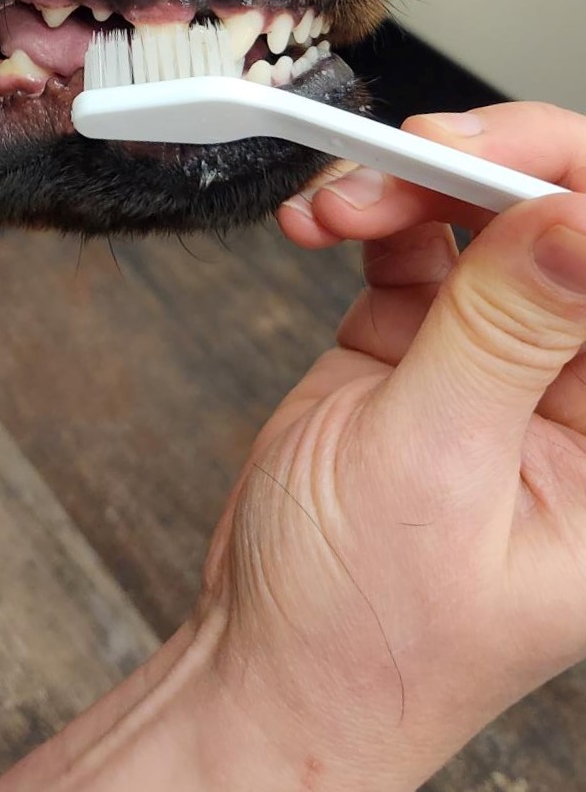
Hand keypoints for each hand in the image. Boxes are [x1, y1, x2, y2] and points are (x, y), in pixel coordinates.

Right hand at [0, 103, 585, 790]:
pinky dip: (365, 218)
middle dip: (491, 170)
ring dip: (409, 186)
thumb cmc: (361, 626)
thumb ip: (499, 335)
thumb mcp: (433, 473)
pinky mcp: (423, 346)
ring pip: (488, 219)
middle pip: (569, 228)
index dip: (581, 193)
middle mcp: (578, 394)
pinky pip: (416, 245)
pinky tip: (321, 224)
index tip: (494, 163)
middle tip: (411, 153)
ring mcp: (498, 362)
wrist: (264, 664)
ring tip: (335, 203)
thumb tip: (574, 219)